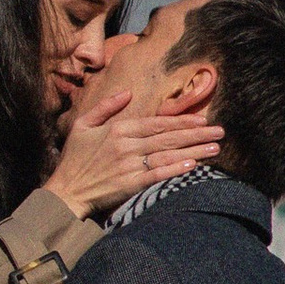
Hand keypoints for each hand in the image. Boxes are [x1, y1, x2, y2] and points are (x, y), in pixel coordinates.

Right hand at [47, 85, 223, 220]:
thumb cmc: (74, 159)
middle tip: (219, 131)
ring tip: (215, 148)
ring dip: (194, 151)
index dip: (181, 121)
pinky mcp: (130, 184)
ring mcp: (129, 165)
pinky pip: (158, 174)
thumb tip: (128, 92)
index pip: (156, 123)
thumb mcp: (83, 125)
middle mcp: (126, 145)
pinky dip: (176, 169)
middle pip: (168, 137)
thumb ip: (106, 106)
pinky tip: (193, 165)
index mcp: (118, 129)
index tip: (202, 119)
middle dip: (196, 133)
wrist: (65, 191)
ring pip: (168, 154)